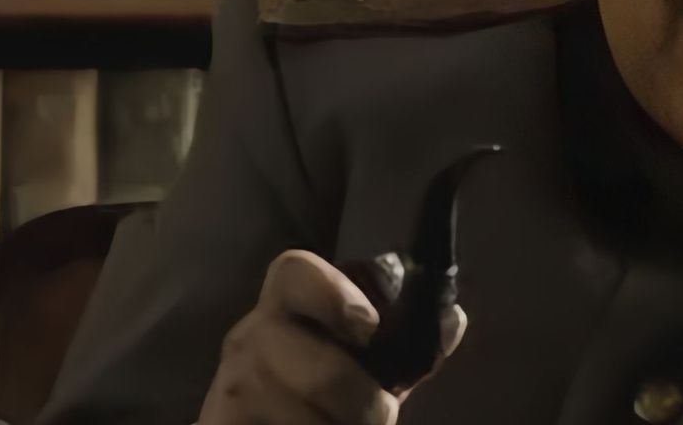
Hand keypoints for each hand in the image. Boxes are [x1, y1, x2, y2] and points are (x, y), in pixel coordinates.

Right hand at [199, 250, 465, 424]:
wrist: (253, 422)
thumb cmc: (314, 390)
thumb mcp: (363, 363)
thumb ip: (405, 343)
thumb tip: (452, 319)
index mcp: (284, 305)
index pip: (294, 272)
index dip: (335, 295)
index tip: (369, 328)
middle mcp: (248, 337)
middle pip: (321, 369)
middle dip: (364, 405)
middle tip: (379, 417)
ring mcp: (230, 388)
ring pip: (305, 419)